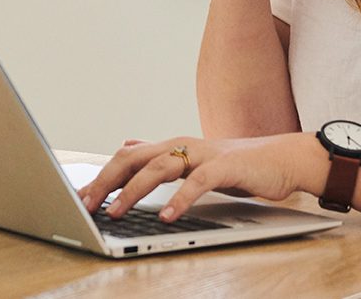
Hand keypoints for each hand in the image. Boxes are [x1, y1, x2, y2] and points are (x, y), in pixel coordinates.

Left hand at [76, 133, 322, 222]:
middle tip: (84, 205)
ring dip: (133, 191)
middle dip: (105, 182)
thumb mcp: (191, 159)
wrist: (282, 159)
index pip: (125, 158)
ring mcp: (204, 154)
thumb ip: (159, 154)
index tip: (78, 197)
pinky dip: (181, 199)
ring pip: (159, 168)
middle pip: (133, 159)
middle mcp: (182, 146)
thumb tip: (126, 144)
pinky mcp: (226, 167)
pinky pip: (199, 182)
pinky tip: (168, 217)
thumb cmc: (237, 163)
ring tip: (115, 212)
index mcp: (170, 146)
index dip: (100, 176)